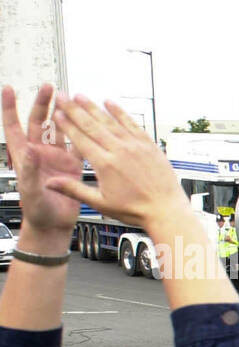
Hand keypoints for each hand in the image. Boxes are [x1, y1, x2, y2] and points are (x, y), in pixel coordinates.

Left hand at [0, 85, 83, 238]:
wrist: (53, 225)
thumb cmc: (37, 212)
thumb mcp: (30, 191)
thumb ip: (28, 170)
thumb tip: (29, 149)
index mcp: (25, 156)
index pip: (14, 126)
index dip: (10, 107)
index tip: (9, 90)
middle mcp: (40, 153)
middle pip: (39, 122)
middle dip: (43, 103)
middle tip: (49, 88)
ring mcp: (57, 158)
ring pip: (59, 130)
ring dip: (62, 114)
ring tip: (68, 99)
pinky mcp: (72, 166)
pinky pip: (78, 145)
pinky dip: (82, 134)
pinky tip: (87, 123)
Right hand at [47, 93, 189, 232]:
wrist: (167, 211)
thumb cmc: (137, 210)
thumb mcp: (101, 204)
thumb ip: (74, 190)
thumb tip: (50, 183)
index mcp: (105, 165)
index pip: (79, 138)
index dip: (66, 124)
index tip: (56, 113)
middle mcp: (119, 151)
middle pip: (91, 125)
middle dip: (74, 109)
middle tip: (62, 96)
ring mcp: (135, 146)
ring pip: (110, 121)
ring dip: (93, 107)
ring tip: (80, 96)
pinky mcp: (149, 145)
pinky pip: (132, 123)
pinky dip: (119, 112)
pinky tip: (110, 103)